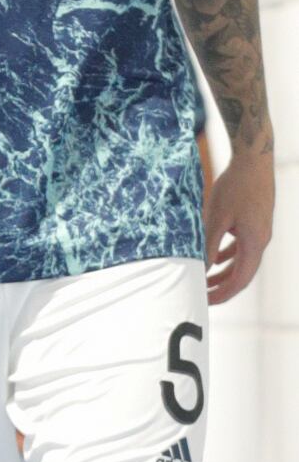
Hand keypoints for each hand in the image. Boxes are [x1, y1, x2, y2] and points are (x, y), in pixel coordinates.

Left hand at [204, 147, 273, 304]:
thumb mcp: (216, 218)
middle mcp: (261, 240)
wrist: (254, 160)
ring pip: (242, 260)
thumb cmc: (235, 186)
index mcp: (254, 243)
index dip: (223, 294)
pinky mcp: (255, 222)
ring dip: (225, 272)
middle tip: (203, 296)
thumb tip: (201, 270)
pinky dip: (229, 255)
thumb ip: (209, 246)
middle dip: (223, 287)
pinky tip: (215, 258)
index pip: (241, 280)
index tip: (206, 302)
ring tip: (206, 281)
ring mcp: (260, 231)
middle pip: (243, 273)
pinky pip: (242, 246)